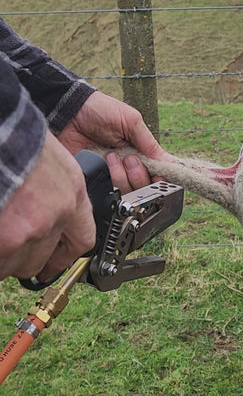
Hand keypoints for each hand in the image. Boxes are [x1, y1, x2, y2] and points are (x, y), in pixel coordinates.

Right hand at [0, 131, 95, 281]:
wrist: (0, 130)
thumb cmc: (16, 134)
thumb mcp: (45, 155)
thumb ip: (49, 186)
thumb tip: (37, 201)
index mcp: (71, 189)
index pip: (82, 238)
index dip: (65, 256)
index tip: (53, 265)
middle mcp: (58, 212)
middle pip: (43, 256)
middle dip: (24, 257)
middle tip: (9, 249)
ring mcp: (33, 228)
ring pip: (19, 262)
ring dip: (5, 256)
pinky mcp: (9, 238)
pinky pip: (2, 262)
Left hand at [58, 91, 170, 193]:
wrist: (67, 112)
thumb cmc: (99, 111)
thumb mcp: (130, 121)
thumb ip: (149, 144)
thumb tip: (170, 163)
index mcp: (139, 152)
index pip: (156, 174)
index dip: (159, 179)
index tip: (158, 177)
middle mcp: (127, 166)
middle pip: (143, 187)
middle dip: (138, 174)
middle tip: (129, 158)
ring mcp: (110, 174)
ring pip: (126, 191)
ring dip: (121, 175)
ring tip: (110, 156)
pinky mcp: (94, 179)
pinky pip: (106, 191)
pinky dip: (107, 180)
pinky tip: (102, 164)